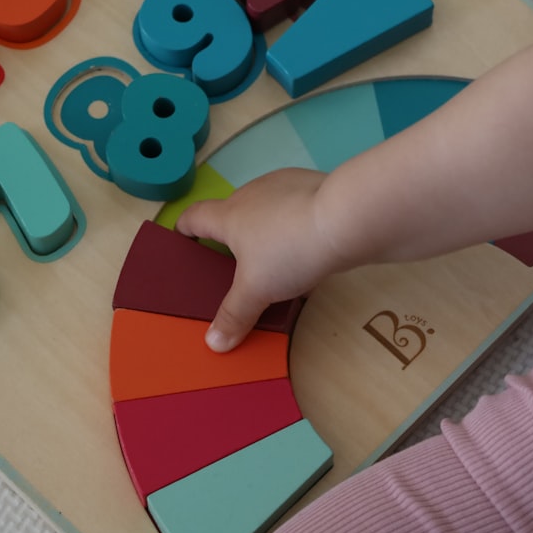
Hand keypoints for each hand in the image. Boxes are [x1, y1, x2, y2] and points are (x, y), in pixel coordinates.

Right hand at [175, 168, 344, 352]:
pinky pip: (297, 214)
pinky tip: (310, 254)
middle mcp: (254, 194)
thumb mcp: (256, 290)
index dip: (184, 229)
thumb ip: (234, 315)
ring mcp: (287, 188)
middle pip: (232, 213)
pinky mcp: (318, 191)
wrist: (349, 218)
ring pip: (267, 212)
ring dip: (267, 234)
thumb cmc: (289, 249)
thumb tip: (213, 343)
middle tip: (234, 269)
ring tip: (275, 265)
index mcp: (230, 214)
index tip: (182, 242)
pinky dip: (296, 231)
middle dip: (231, 238)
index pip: (195, 216)